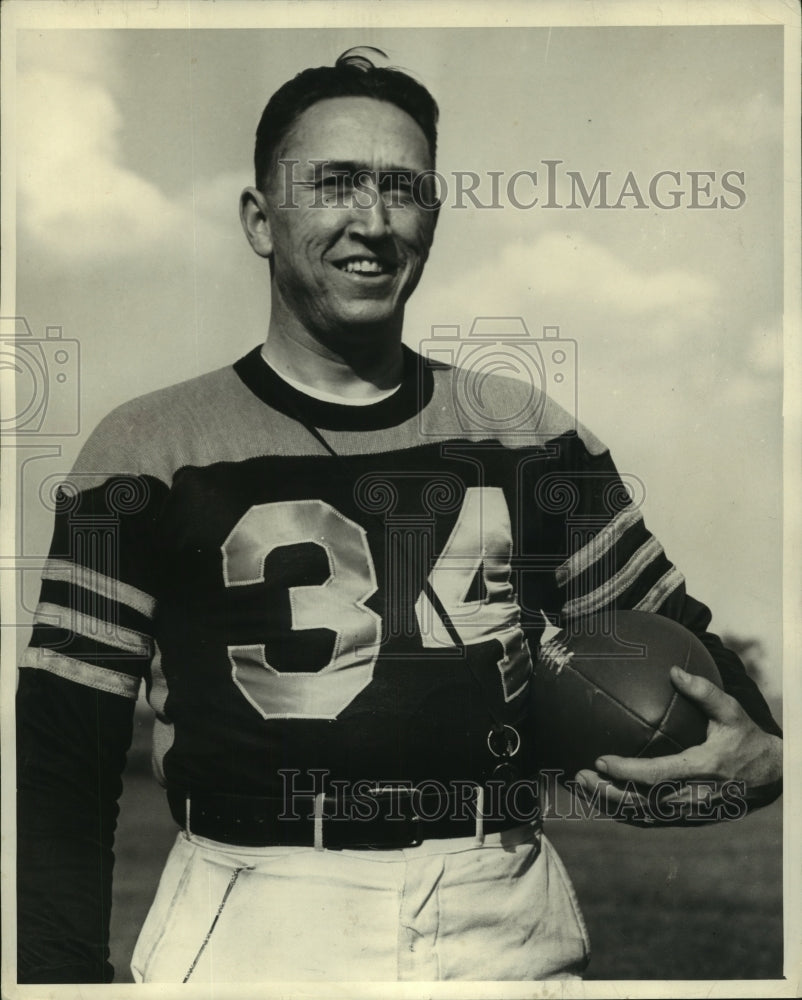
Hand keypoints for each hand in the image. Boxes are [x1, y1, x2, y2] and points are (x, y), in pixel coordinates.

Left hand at [573, 666, 781, 825]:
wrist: (772, 777)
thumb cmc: (747, 739)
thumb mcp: (732, 712)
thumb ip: (704, 692)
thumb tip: (674, 670)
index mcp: (701, 769)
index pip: (657, 776)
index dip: (626, 772)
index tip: (600, 760)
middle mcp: (693, 796)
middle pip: (642, 802)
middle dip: (607, 793)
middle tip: (579, 776)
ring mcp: (690, 811)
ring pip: (643, 815)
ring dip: (609, 804)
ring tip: (581, 787)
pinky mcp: (688, 818)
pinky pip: (651, 819)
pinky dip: (624, 811)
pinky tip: (603, 798)